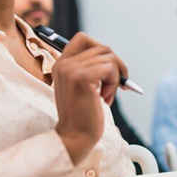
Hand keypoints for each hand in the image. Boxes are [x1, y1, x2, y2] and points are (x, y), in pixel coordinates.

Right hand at [53, 32, 124, 165]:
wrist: (75, 137)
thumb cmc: (82, 115)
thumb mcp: (82, 87)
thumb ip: (89, 69)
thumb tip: (114, 58)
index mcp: (61, 64)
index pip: (83, 38)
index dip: (100, 49)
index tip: (109, 68)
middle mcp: (63, 63)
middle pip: (102, 48)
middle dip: (115, 67)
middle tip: (116, 86)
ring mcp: (71, 69)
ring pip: (109, 58)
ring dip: (114, 78)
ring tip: (104, 97)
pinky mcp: (82, 77)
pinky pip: (110, 69)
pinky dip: (114, 84)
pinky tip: (104, 99)